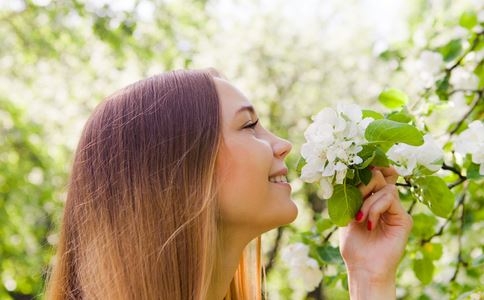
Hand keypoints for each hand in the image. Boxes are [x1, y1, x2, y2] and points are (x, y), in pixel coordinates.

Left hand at [338, 167, 412, 298]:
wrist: (363, 267)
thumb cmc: (354, 245)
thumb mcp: (348, 214)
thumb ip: (353, 195)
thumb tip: (356, 173)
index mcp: (372, 201)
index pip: (376, 177)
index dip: (371, 168)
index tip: (361, 167)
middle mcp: (386, 203)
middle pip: (381, 177)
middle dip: (365, 183)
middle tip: (355, 200)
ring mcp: (396, 211)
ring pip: (385, 188)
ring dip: (367, 202)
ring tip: (359, 220)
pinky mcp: (404, 219)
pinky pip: (389, 198)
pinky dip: (375, 208)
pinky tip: (369, 224)